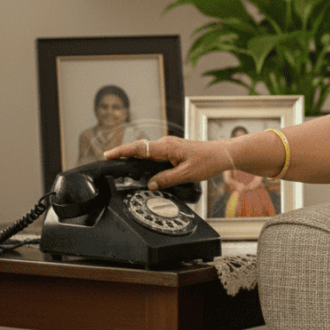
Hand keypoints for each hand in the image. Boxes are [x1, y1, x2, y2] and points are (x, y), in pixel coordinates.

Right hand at [104, 136, 229, 189]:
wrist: (222, 154)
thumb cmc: (208, 161)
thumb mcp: (187, 174)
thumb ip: (166, 179)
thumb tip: (150, 185)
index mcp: (167, 147)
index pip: (139, 148)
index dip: (122, 151)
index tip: (108, 155)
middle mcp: (166, 144)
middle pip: (140, 150)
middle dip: (124, 156)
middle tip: (109, 164)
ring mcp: (169, 147)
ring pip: (147, 154)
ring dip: (135, 160)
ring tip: (121, 168)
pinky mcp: (173, 151)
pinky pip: (155, 156)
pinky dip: (146, 162)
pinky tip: (143, 171)